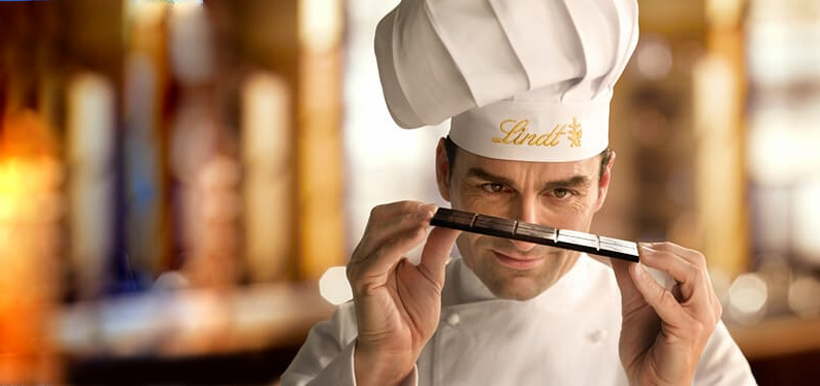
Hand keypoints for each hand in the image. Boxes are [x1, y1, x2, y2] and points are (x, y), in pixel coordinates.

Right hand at [346, 201, 459, 385]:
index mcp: (378, 251)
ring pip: (379, 230)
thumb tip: (451, 223)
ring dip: (406, 221)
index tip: (436, 208)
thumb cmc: (411, 316)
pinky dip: (401, 241)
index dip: (410, 209)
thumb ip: (437, 248)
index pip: (388, 217)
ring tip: (430, 217)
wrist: (401, 347)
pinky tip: (420, 234)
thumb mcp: (431, 275)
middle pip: (380, 217)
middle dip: (407, 210)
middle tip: (433, 209)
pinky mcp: (362, 280)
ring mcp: (360, 266)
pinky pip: (381, 254)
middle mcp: (365, 255)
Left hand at [611, 242, 722, 385]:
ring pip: (691, 274)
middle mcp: (705, 305)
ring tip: (638, 254)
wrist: (650, 382)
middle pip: (695, 262)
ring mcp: (701, 318)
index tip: (637, 244)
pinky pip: (669, 301)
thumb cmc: (648, 349)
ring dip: (662, 260)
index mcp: (698, 298)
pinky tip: (634, 272)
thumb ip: (630, 279)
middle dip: (665, 249)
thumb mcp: (636, 305)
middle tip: (637, 247)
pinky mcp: (689, 330)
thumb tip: (618, 252)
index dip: (664, 248)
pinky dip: (650, 284)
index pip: (691, 261)